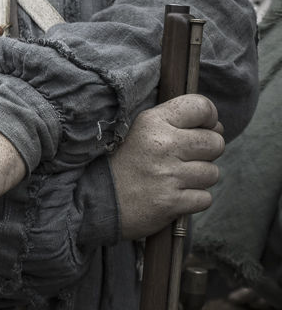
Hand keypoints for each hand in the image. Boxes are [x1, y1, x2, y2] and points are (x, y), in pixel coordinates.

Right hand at [110, 94, 223, 240]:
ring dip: (197, 179)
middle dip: (205, 153)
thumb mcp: (138, 131)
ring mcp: (168, 175)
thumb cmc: (120, 163)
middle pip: (215, 143)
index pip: (202, 107)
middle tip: (182, 160)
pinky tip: (171, 196)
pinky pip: (205, 198)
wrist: (92, 200)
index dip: (209, 119)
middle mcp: (163, 145)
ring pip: (212, 173)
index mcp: (153, 122)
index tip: (201, 130)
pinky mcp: (171, 202)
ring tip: (172, 180)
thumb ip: (174, 123)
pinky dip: (192, 200)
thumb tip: (218, 128)